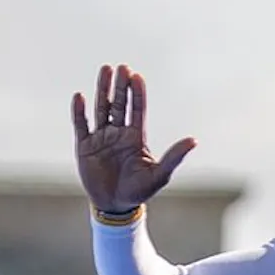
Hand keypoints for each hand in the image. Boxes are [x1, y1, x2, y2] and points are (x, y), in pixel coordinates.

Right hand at [71, 64, 195, 214]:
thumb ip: (174, 157)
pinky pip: (81, 125)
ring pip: (101, 109)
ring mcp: (101, 138)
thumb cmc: (138, 191)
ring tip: (105, 70)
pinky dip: (79, 112)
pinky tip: (79, 97)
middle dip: (120, 86)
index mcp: (135, 137)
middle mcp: (118, 133)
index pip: (137, 109)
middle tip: (122, 67)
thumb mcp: (159, 175)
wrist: (115, 207)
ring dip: (102, 90)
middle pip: (119, 104)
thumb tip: (194, 141)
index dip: (137, 93)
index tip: (137, 77)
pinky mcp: (84, 147)